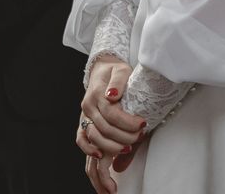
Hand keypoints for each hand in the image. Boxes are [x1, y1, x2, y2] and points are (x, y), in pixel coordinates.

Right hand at [77, 55, 145, 192]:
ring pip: (94, 136)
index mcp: (97, 93)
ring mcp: (84, 115)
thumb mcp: (121, 70)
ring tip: (128, 148)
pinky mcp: (83, 122)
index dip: (128, 122)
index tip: (143, 124)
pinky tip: (101, 156)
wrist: (102, 69)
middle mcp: (88, 106)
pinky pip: (81, 139)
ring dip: (111, 146)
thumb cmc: (115, 71)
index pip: (112, 113)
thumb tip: (113, 95)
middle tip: (140, 136)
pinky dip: (89, 149)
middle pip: (105, 128)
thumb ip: (118, 81)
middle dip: (125, 136)